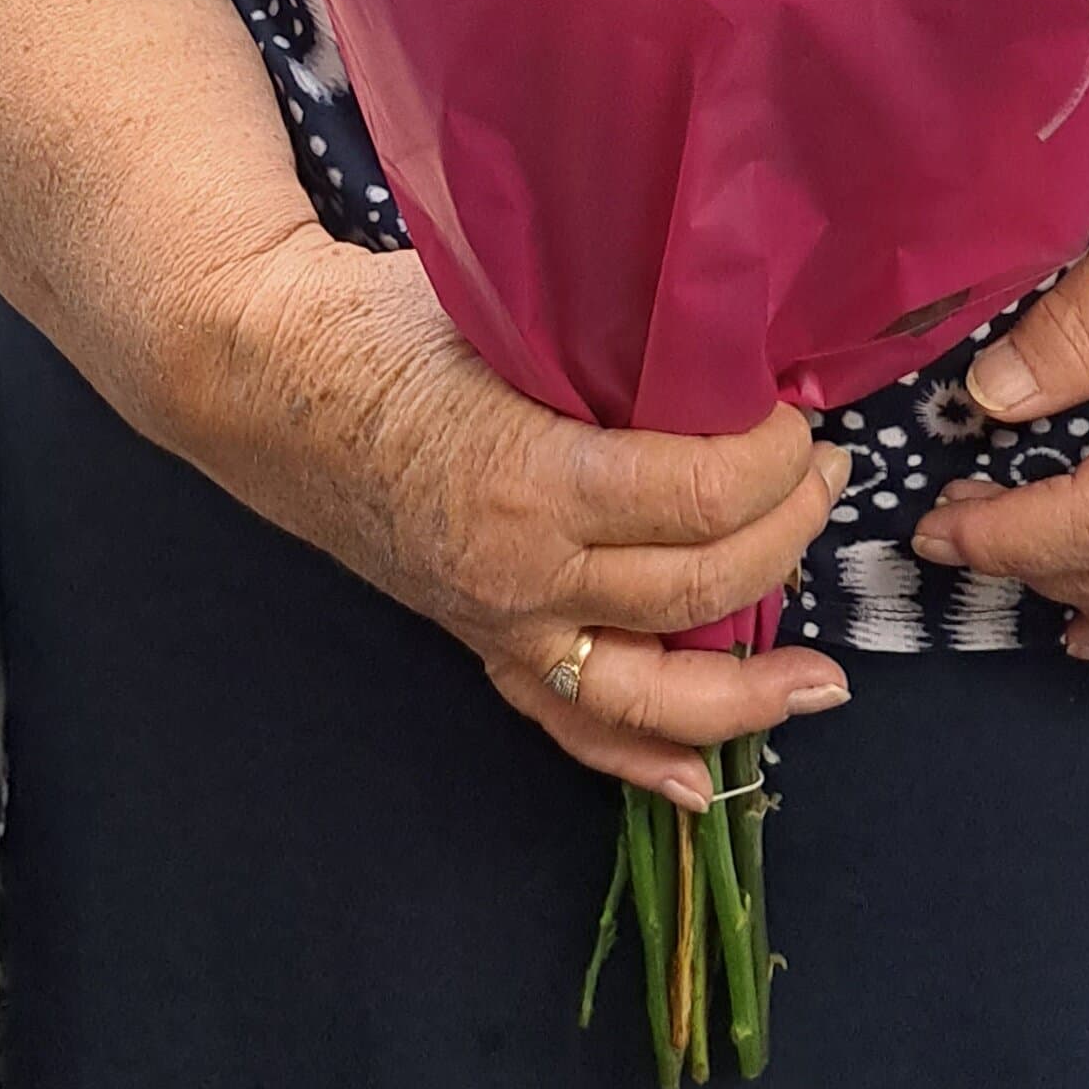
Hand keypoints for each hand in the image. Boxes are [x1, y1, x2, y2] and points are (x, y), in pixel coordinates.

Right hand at [198, 228, 851, 803]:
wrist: (263, 378)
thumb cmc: (381, 322)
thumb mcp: (499, 304)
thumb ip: (602, 337)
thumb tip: (720, 339)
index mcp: (530, 477)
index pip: (695, 496)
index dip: (770, 460)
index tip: (798, 415)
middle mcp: (522, 571)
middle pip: (697, 583)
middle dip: (786, 530)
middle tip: (825, 473)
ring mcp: (500, 621)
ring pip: (651, 688)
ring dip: (751, 686)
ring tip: (824, 675)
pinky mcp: (480, 640)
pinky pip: (572, 723)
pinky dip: (641, 762)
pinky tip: (706, 785)